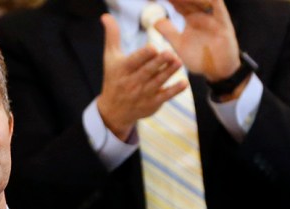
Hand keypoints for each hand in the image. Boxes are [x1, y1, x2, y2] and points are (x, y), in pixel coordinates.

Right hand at [96, 14, 186, 139]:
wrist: (113, 111)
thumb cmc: (113, 78)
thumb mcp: (110, 58)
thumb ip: (112, 36)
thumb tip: (106, 16)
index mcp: (122, 70)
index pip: (133, 62)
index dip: (143, 56)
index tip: (153, 48)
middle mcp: (132, 83)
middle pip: (147, 72)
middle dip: (158, 63)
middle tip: (170, 53)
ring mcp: (142, 95)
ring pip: (157, 82)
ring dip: (168, 73)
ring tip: (178, 62)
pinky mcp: (151, 104)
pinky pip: (164, 97)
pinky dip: (174, 91)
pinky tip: (184, 83)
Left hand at [155, 0, 240, 81]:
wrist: (217, 71)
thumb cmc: (200, 58)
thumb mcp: (179, 45)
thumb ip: (169, 33)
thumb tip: (155, 22)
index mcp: (191, 19)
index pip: (179, 4)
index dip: (169, 0)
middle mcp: (202, 15)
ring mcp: (213, 17)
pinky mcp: (223, 22)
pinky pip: (216, 5)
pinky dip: (206, 0)